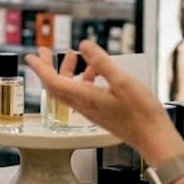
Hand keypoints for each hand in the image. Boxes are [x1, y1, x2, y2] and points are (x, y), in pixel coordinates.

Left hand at [25, 42, 183, 162]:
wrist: (153, 138)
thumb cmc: (141, 113)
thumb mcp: (122, 81)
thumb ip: (101, 62)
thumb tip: (83, 45)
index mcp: (85, 98)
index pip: (53, 82)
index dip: (40, 68)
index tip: (31, 56)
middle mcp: (84, 106)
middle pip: (57, 86)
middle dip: (49, 67)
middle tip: (46, 51)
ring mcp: (92, 110)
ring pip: (70, 90)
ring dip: (68, 72)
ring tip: (74, 56)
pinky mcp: (101, 112)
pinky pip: (83, 94)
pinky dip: (83, 80)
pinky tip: (96, 72)